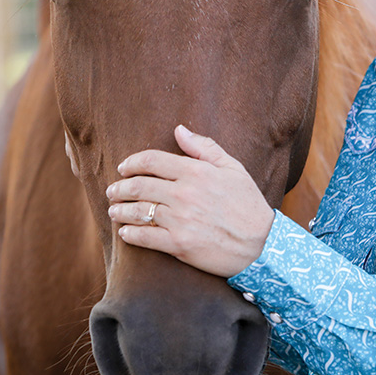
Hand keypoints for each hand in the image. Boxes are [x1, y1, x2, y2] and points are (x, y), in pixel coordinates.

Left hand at [106, 125, 274, 277]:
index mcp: (196, 172)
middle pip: (139, 185)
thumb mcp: (233, 168)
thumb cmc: (248, 204)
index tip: (124, 168)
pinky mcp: (179, 245)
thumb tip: (179, 129)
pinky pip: (145, 237)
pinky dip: (130, 234)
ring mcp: (180, 221)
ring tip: (113, 210)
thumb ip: (204, 148)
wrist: (262, 244)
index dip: (132, 162)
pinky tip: (125, 231)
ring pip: (138, 211)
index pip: (152, 161)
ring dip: (120, 210)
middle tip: (113, 190)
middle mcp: (185, 194)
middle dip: (120, 187)